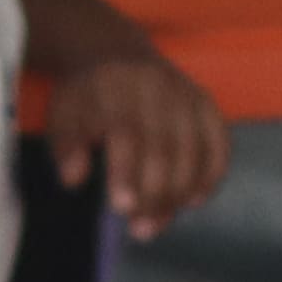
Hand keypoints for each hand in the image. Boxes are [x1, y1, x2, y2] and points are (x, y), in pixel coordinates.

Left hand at [46, 47, 229, 234]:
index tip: (122, 208)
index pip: (127, 133)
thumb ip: (66, 147)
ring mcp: (186, 94)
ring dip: (179, 195)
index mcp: (118, 86)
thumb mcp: (63, 114)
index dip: (127, 172)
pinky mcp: (206, 103)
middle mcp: (158, 87)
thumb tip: (73, 180)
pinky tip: (193, 201)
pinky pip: (219, 144)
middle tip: (139, 230)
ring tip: (156, 224)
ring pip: (194, 151)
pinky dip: (211, 176)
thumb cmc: (86, 96)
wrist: (115, 51)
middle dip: (155, 195)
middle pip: (165, 148)